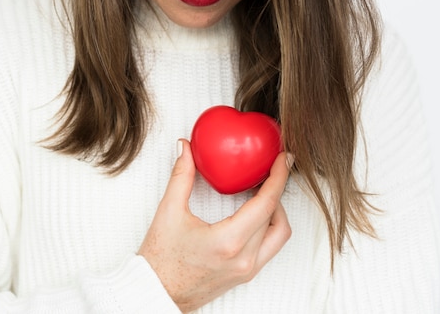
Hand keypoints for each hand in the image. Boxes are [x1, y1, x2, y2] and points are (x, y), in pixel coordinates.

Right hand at [138, 139, 290, 312]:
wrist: (156, 292)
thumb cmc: (160, 260)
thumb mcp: (169, 212)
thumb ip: (181, 175)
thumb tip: (186, 148)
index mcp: (228, 242)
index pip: (266, 203)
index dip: (278, 177)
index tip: (284, 159)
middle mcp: (244, 259)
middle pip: (277, 216)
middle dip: (278, 189)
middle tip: (272, 170)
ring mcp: (248, 269)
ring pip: (279, 235)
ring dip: (276, 210)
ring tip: (262, 191)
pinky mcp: (246, 275)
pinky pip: (269, 247)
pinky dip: (268, 226)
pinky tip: (253, 211)